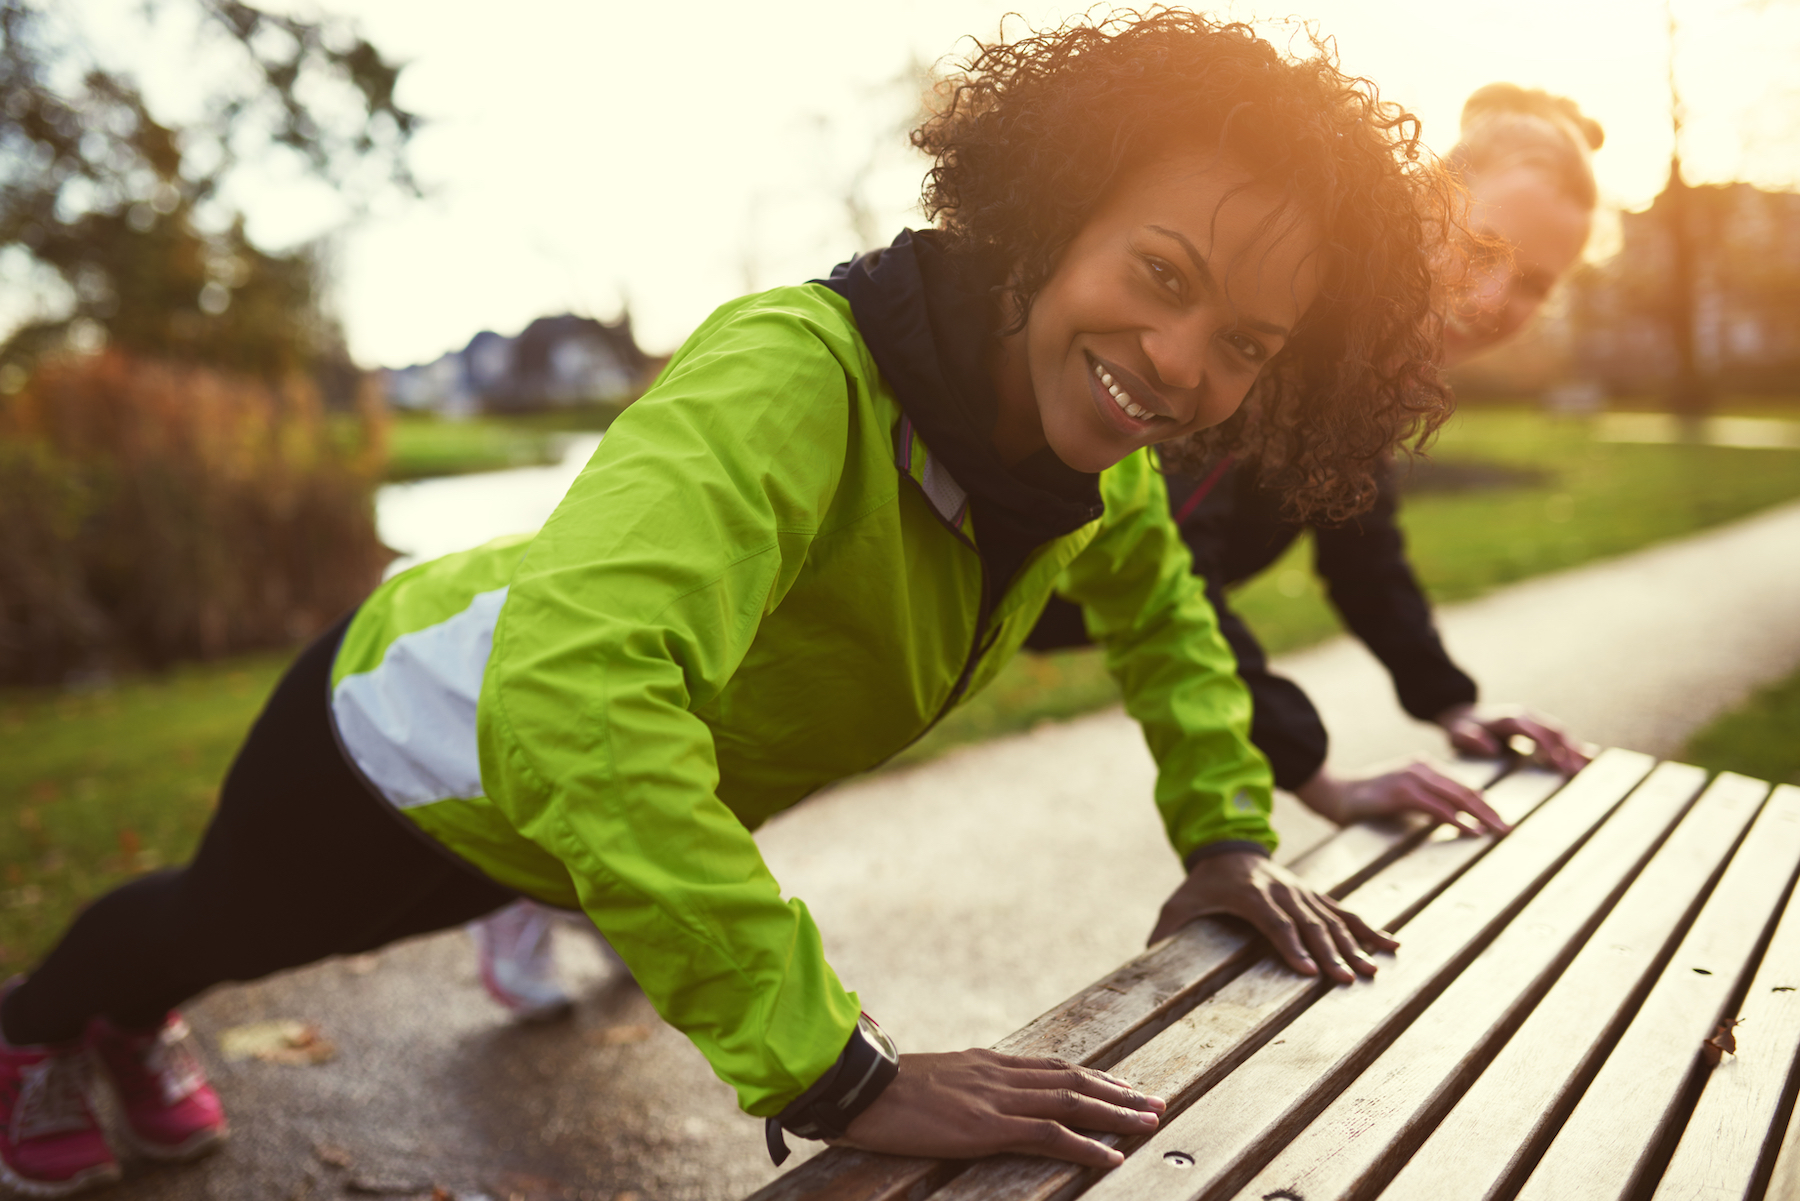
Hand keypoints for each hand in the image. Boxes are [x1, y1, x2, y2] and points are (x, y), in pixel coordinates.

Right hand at [837, 1049, 1164, 1167]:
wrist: (858, 1085)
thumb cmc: (882, 1088)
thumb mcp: (930, 1080)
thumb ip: (958, 1084)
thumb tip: (966, 1095)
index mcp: (986, 1063)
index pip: (1053, 1066)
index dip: (1092, 1076)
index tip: (1122, 1084)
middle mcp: (999, 1074)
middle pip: (1072, 1079)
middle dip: (1118, 1092)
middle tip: (1155, 1103)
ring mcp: (996, 1098)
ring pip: (1071, 1101)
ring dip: (1116, 1114)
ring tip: (1149, 1124)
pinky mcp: (987, 1126)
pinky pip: (1048, 1133)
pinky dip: (1085, 1144)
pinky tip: (1111, 1156)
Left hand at [1147, 851, 1397, 983]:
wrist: (1228, 847)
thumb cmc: (1202, 883)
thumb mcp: (1179, 903)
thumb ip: (1165, 929)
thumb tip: (1146, 958)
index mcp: (1249, 893)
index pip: (1273, 921)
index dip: (1290, 945)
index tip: (1308, 971)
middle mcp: (1282, 891)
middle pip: (1309, 924)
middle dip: (1329, 954)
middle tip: (1347, 981)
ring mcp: (1302, 892)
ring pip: (1332, 919)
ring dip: (1354, 946)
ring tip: (1373, 971)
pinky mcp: (1315, 895)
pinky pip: (1346, 912)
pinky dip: (1370, 929)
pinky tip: (1393, 946)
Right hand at [1295, 761, 1509, 834]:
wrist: (1333, 792)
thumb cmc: (1366, 800)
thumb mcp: (1401, 796)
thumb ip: (1425, 802)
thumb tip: (1451, 821)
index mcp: (1424, 766)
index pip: (1462, 785)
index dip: (1484, 803)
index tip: (1501, 820)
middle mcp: (1421, 767)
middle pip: (1466, 790)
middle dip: (1490, 810)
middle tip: (1508, 828)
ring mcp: (1412, 777)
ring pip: (1457, 796)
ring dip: (1481, 815)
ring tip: (1498, 831)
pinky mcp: (1402, 792)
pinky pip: (1437, 807)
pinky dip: (1457, 820)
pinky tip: (1471, 831)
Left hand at [1435, 703, 1589, 775]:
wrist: (1462, 715)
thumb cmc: (1460, 729)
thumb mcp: (1458, 734)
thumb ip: (1471, 739)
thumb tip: (1491, 747)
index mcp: (1510, 718)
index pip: (1536, 732)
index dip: (1549, 747)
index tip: (1560, 766)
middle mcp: (1525, 715)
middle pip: (1554, 731)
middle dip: (1568, 751)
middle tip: (1578, 773)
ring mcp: (1533, 719)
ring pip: (1560, 732)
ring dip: (1574, 749)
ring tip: (1587, 768)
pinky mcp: (1537, 726)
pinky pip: (1558, 735)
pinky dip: (1573, 746)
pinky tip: (1589, 757)